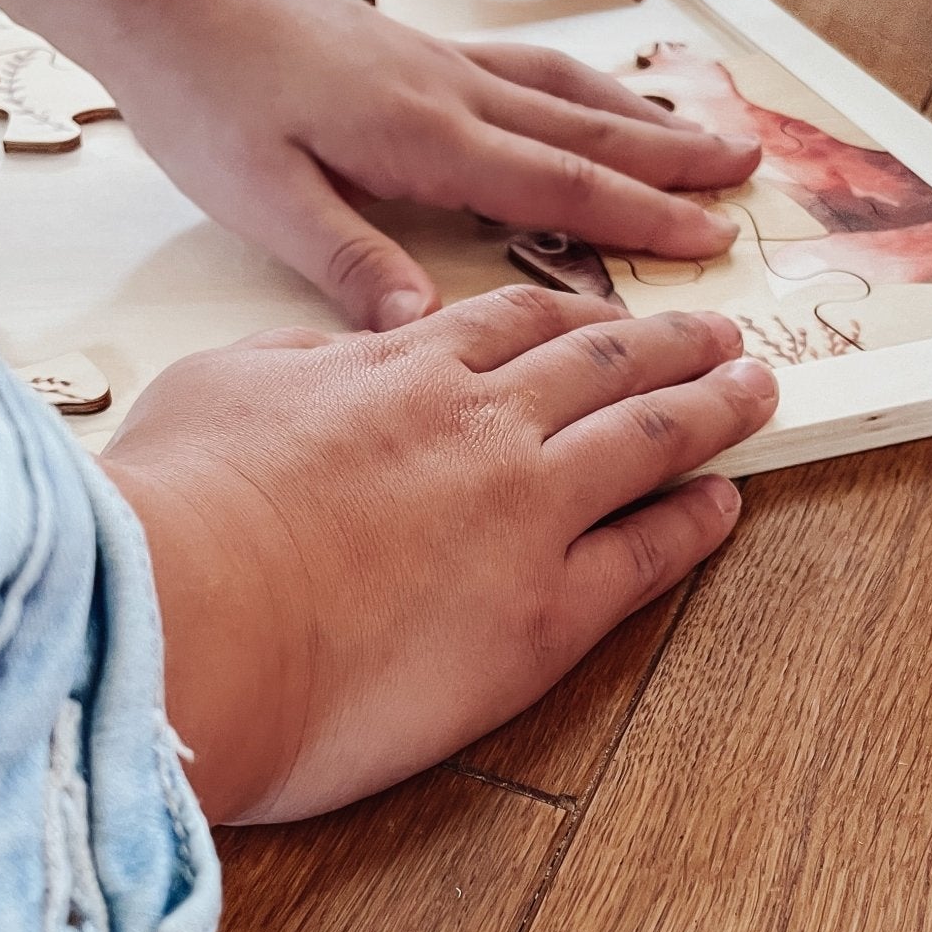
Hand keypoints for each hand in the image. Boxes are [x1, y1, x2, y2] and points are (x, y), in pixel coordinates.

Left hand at [0, 0, 758, 330]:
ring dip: (640, 113)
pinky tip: (586, 95)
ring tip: (700, 129)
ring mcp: (435, 61)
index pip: (559, 187)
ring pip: (564, 90)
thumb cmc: (201, 92)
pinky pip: (525, 66)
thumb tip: (425, 329)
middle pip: (586, 129)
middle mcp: (449, 91)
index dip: (643, 218)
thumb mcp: (261, 195)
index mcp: (425, 137)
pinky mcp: (411, 47)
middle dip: (673, 156)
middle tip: (749, 171)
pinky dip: (579, 84)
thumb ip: (348, 260)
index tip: (713, 241)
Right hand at [101, 288, 777, 821]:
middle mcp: (482, 426)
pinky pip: (647, 556)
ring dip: (712, 410)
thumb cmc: (176, 512)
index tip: (611, 315)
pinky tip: (725, 504)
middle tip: (719, 334)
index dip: (576, 316)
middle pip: (603, 365)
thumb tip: (334, 358)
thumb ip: (295, 364)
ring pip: (648, 440)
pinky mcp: (545, 613)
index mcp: (402, 372)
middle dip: (670, 344)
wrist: (185, 615)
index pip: (514, 325)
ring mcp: (525, 514)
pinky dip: (696, 523)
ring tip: (755, 393)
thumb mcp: (218, 386)